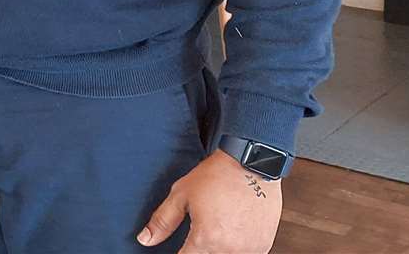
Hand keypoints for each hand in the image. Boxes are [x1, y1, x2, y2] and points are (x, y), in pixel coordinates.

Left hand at [138, 150, 281, 252]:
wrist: (251, 164)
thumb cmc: (217, 176)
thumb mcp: (181, 195)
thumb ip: (162, 221)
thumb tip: (145, 240)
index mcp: (206, 239)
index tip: (180, 247)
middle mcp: (230, 249)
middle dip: (198, 249)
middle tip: (201, 229)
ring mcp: (249, 249)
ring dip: (217, 249)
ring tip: (217, 227)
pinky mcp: (263, 246)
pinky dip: (234, 248)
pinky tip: (231, 232)